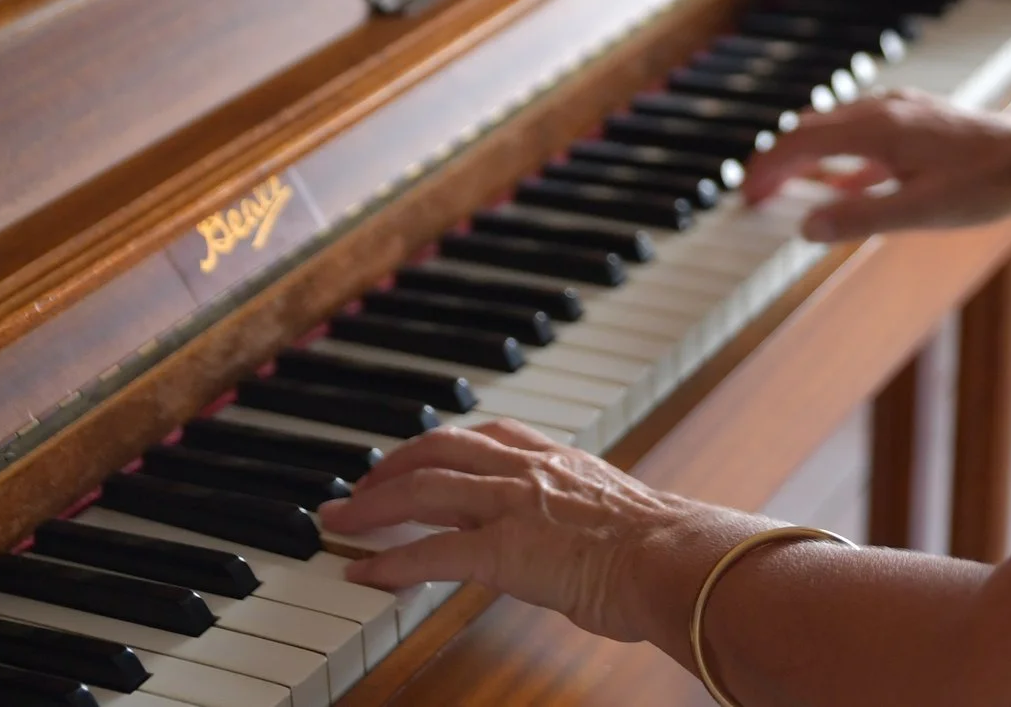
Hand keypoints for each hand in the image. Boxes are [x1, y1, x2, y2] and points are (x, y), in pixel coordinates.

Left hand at [319, 421, 740, 647]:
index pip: (482, 435)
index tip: (413, 457)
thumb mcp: (614, 509)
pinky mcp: (501, 549)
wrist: (673, 557)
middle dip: (389, 467)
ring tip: (338, 523)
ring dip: (371, 506)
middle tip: (356, 489)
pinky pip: (430, 552)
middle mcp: (527, 469)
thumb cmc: (662, 545)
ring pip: (422, 490)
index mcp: (555, 457)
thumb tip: (577, 534)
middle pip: (438, 450)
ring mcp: (511, 505)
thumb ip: (581, 510)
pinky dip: (390, 562)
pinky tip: (363, 575)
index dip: (438, 445)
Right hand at [745, 90, 1010, 240]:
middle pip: (813, 129)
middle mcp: (885, 109)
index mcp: (876, 128)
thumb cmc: (984, 185)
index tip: (745, 195)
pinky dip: (845, 156)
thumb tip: (805, 227)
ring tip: (793, 185)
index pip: (801, 142)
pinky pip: (868, 132)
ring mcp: (905, 110)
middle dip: (780, 160)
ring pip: (839, 127)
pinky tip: (851, 182)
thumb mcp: (917, 213)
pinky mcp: (922, 120)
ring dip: (810, 155)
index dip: (768, 169)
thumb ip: (858, 218)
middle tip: (757, 194)